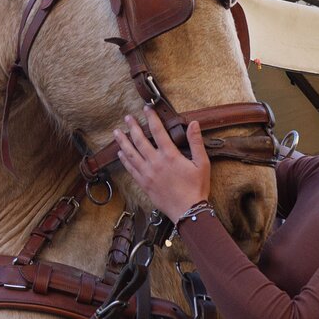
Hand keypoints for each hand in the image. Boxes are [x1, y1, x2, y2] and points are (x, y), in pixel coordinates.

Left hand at [113, 105, 210, 222]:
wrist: (188, 211)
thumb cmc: (197, 187)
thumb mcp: (202, 163)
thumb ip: (196, 142)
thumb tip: (193, 123)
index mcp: (170, 156)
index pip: (158, 131)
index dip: (152, 118)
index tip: (146, 109)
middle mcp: (156, 163)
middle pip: (140, 140)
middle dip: (133, 127)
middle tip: (127, 117)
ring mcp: (147, 174)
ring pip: (131, 154)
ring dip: (123, 142)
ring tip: (116, 132)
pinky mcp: (144, 184)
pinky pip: (130, 169)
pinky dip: (124, 160)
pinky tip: (120, 153)